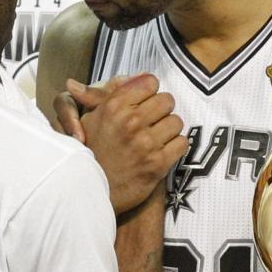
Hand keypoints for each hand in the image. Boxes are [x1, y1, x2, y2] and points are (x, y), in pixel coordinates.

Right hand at [54, 73, 186, 212]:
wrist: (93, 192)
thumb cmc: (91, 153)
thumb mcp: (89, 120)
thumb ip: (103, 97)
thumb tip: (103, 79)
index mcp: (113, 106)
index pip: (150, 82)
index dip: (149, 93)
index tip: (144, 104)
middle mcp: (130, 122)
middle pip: (167, 100)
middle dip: (161, 111)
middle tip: (152, 123)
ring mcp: (145, 143)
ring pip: (176, 122)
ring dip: (169, 131)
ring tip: (155, 140)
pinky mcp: (157, 164)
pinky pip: (182, 143)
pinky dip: (175, 148)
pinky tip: (162, 153)